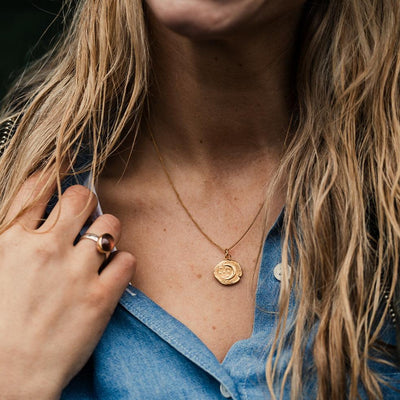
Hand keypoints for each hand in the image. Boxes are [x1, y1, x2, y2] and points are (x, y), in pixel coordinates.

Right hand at [0, 174, 135, 398]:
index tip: (59, 180)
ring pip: (110, 224)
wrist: (8, 379)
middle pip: (80, 198)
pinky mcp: (102, 297)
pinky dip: (122, 261)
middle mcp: (46, 250)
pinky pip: (127, 259)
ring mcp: (77, 272)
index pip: (36, 189)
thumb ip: (11, 242)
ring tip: (101, 242)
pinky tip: (112, 270)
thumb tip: (29, 223)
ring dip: (108, 229)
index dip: (51, 179)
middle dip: (84, 199)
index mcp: (11, 242)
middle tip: (84, 210)